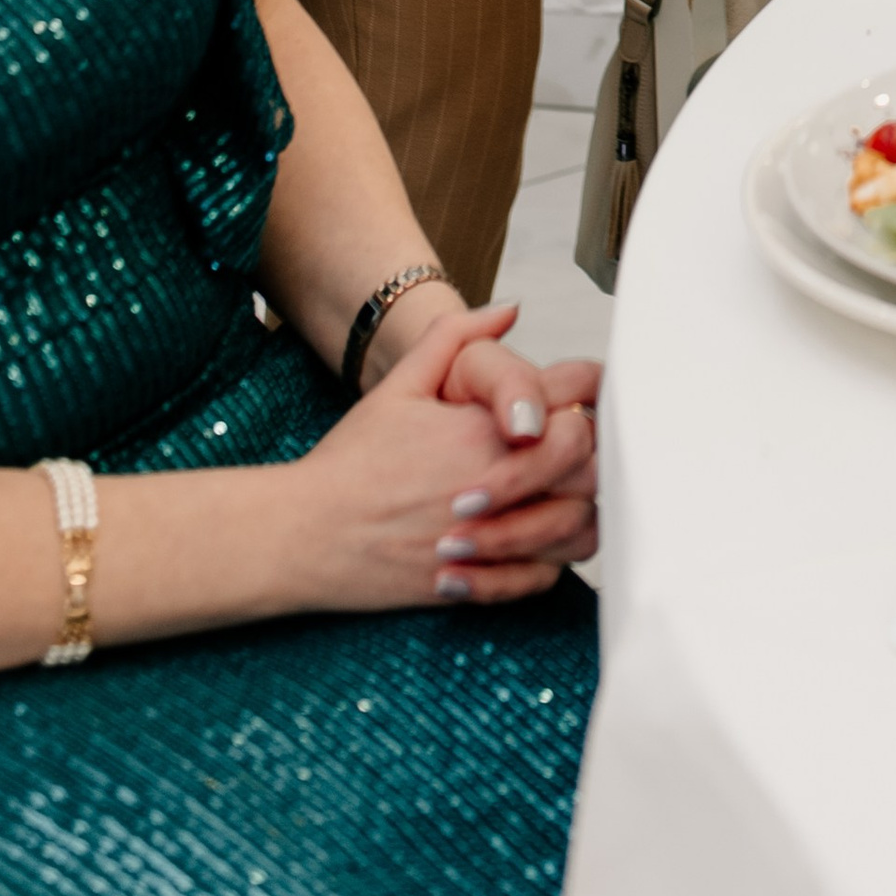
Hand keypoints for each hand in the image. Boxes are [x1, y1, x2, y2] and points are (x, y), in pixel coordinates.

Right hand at [287, 306, 598, 615]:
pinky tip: (531, 542)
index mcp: (485, 430)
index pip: (575, 401)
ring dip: (577, 507)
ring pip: (579, 527)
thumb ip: (456, 337)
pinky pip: (544, 577)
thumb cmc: (351, 461)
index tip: (568, 401)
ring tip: (556, 494)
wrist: (305, 534)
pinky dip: (549, 560)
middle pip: (590, 464)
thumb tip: (510, 309)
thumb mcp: (399, 384)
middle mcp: (497, 486)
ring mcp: (491, 541)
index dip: (585, 394)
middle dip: (589, 451)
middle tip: (569, 448)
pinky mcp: (479, 586)